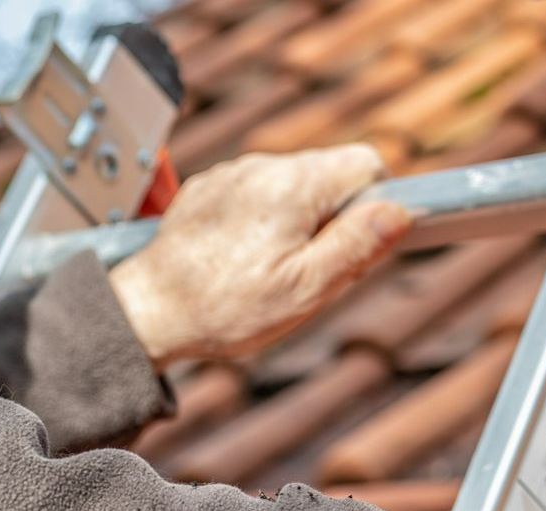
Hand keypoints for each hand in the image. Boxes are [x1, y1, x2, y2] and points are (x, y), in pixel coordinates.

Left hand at [110, 145, 411, 368]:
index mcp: (293, 186)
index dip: (377, 204)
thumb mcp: (307, 289)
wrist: (147, 312)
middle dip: (338, 216)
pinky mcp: (210, 189)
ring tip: (275, 268)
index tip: (359, 243)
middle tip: (316, 268)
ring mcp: (232, 174)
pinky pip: (259, 193)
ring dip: (302, 219)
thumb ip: (357, 246)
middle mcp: (261, 167)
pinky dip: (266, 220)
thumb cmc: (225, 308)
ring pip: (296, 184)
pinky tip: (247, 257)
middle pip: (331, 173)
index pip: (367, 163)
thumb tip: (398, 212)